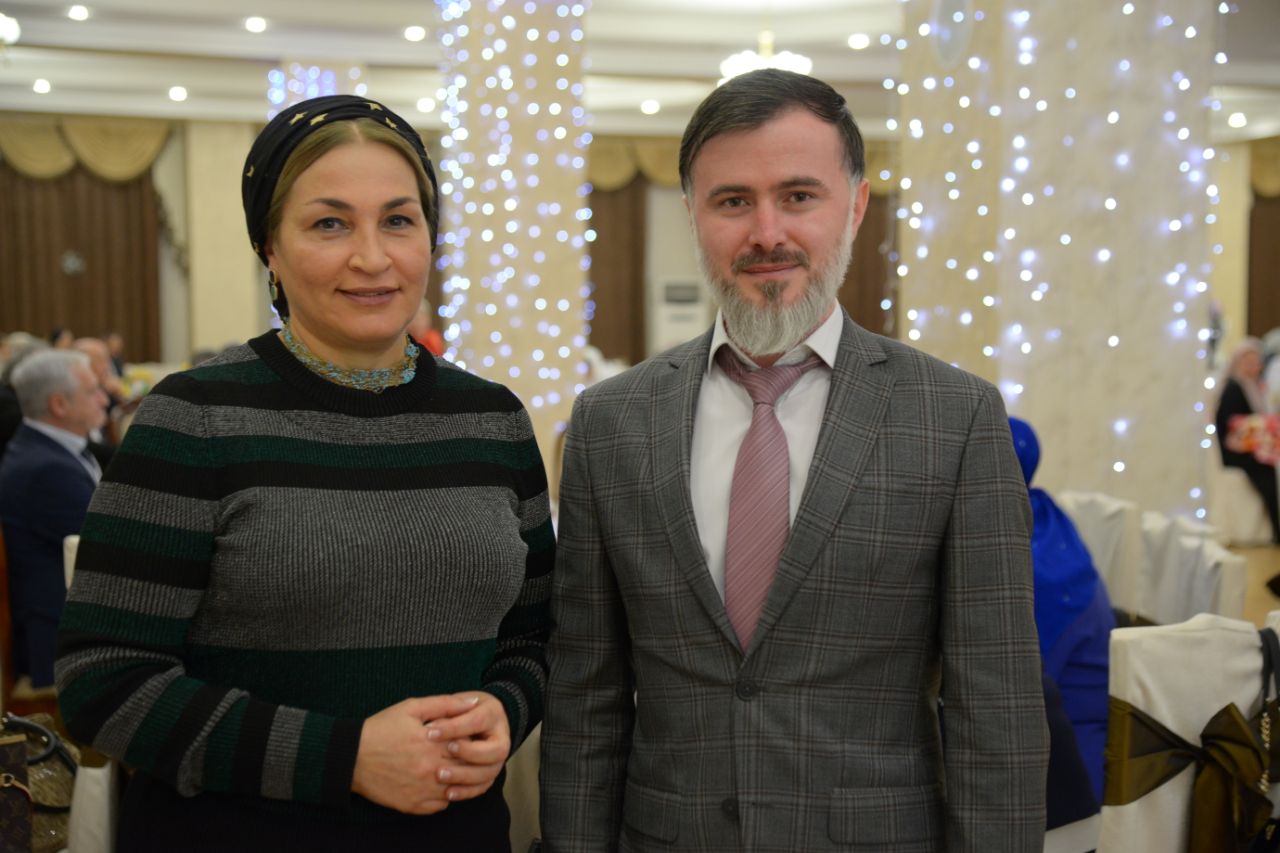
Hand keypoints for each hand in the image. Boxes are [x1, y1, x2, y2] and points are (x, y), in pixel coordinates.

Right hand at [351, 695, 477, 813]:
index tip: (466, 734)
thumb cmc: (381, 729)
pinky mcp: (413, 806)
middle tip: (458, 750)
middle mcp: (431, 770)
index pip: (469, 744)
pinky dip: (445, 794)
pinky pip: (442, 805)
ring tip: (450, 765)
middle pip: (466, 767)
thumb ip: (445, 704)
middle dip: (469, 758)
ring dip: (459, 778)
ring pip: (458, 789)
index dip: (471, 738)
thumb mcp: (412, 708)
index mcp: (433, 744)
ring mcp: (422, 791)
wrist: (351, 758)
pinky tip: (438, 781)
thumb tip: (473, 702)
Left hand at [423, 691, 510, 802]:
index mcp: (492, 713)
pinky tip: (448, 793)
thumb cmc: (459, 709)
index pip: (477, 722)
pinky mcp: (490, 774)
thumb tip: (434, 723)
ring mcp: (498, 758)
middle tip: (445, 752)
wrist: (473, 721)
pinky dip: (466, 792)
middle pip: (495, 750)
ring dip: (465, 776)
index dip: (454, 727)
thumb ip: (446, 706)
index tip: (430, 732)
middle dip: (469, 753)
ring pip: (489, 772)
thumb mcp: (453, 701)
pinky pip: (483, 787)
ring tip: (440, 775)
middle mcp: (501, 737)